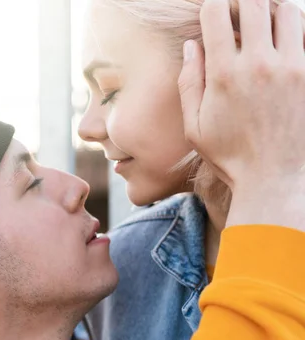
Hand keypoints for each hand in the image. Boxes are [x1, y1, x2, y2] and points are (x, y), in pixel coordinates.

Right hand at [178, 0, 304, 226]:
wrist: (273, 180)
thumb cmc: (230, 158)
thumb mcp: (195, 129)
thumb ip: (189, 84)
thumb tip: (192, 45)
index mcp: (225, 74)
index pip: (216, 11)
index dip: (213, 10)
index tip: (215, 22)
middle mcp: (259, 64)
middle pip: (253, 1)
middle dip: (243, 5)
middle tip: (242, 21)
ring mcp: (291, 68)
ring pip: (287, 9)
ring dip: (274, 12)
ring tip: (267, 30)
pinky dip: (296, 32)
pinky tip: (286, 48)